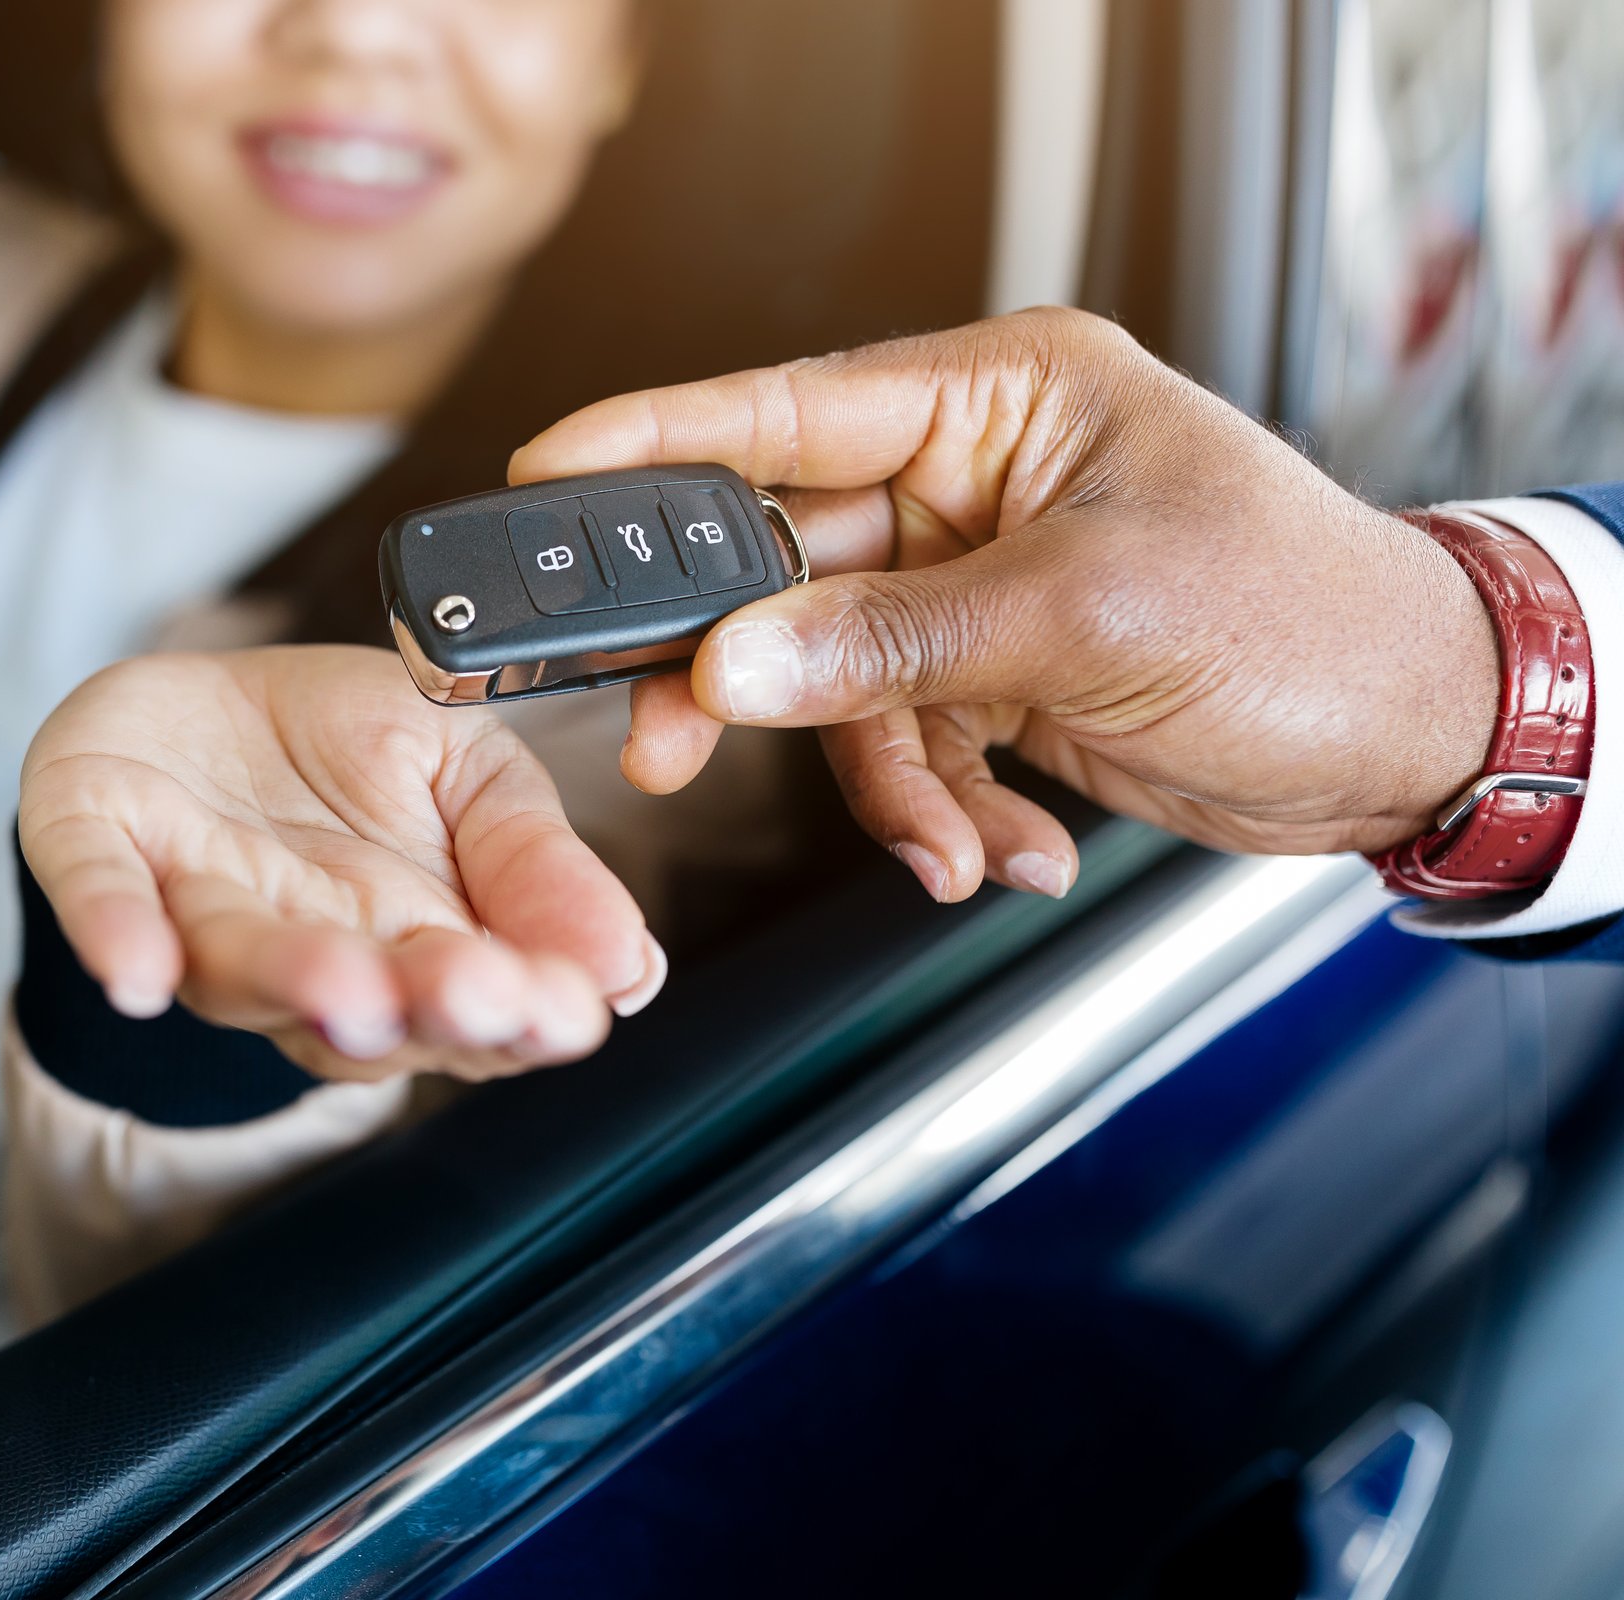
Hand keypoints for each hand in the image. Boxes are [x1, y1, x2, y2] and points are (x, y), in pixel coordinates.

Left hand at [19, 646, 664, 1080]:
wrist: (203, 695)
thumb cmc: (343, 752)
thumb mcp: (474, 773)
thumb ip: (539, 863)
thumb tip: (630, 964)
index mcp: (411, 944)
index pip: (473, 1005)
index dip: (519, 1012)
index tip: (571, 1006)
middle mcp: (305, 951)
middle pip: (362, 1006)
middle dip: (421, 1003)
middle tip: (480, 997)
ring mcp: (196, 910)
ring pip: (245, 967)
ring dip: (298, 982)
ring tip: (354, 985)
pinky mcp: (95, 851)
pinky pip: (102, 902)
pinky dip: (115, 936)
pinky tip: (137, 974)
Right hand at [510, 309, 1498, 902]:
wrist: (1416, 736)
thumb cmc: (1307, 617)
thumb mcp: (1087, 617)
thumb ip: (894, 641)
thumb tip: (737, 662)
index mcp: (999, 399)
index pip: (787, 411)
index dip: (656, 443)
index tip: (549, 476)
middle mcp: (971, 480)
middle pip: (784, 564)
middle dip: (745, 669)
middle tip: (672, 733)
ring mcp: (973, 585)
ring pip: (833, 680)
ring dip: (877, 779)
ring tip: (944, 839)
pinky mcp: (988, 675)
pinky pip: (901, 744)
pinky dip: (938, 810)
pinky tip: (1000, 845)